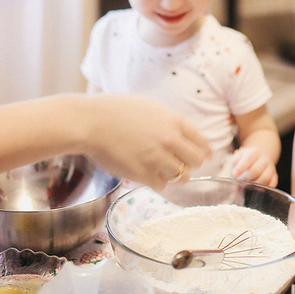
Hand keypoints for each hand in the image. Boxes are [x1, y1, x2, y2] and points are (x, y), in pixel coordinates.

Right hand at [81, 94, 210, 189]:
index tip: (204, 156)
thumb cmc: (114, 110)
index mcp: (174, 121)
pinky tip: (148, 176)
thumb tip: (180, 133)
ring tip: (162, 171)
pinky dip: (157, 183)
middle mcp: (170, 140)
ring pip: (181, 177)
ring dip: (173, 175)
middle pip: (196, 161)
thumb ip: (167, 121)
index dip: (204, 151)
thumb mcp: (149, 106)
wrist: (90, 122)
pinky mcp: (143, 174)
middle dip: (190, 164)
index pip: (202, 142)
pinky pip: (162, 186)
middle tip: (181, 165)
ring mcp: (157, 158)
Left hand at [230, 145, 277, 186]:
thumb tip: (235, 173)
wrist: (259, 158)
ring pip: (265, 178)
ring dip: (254, 184)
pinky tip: (256, 188)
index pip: (249, 159)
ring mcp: (271, 168)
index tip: (234, 174)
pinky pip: (272, 184)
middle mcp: (265, 159)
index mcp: (255, 152)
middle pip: (256, 170)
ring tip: (248, 185)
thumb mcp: (239, 157)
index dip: (241, 167)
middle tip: (240, 180)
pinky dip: (263, 188)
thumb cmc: (246, 159)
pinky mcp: (275, 176)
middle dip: (246, 178)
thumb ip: (235, 163)